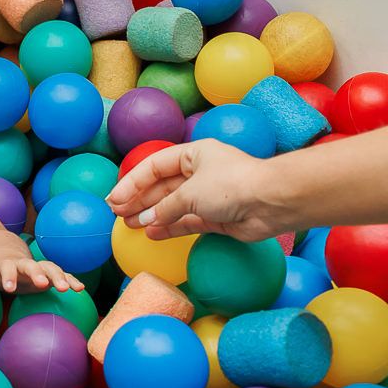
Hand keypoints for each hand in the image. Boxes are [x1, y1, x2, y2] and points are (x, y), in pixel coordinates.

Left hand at [0, 255, 84, 306]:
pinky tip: (79, 289)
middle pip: (31, 265)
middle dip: (37, 273)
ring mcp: (37, 267)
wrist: (5, 256)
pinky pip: (62, 275)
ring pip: (50, 268)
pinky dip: (71, 280)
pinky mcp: (48, 274)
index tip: (10, 288)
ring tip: (65, 288)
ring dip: (58, 276)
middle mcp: (23, 264)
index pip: (6, 268)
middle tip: (42, 283)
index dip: (8, 277)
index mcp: (5, 265)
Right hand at [106, 139, 284, 241]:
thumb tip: (146, 220)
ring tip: (129, 225)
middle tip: (117, 214)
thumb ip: (165, 207)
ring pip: (172, 206)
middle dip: (139, 200)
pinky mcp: (216, 218)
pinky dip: (169, 227)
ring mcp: (208, 196)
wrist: (272, 202)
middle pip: (161, 187)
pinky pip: (186, 221)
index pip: (155, 166)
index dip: (132, 182)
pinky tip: (152, 233)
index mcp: (193, 154)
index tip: (115, 199)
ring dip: (151, 215)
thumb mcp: (190, 192)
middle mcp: (199, 173)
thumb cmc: (231, 185)